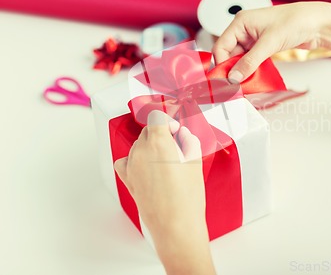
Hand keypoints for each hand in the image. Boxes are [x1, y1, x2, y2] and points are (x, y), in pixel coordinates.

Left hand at [114, 110, 215, 274]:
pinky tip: (148, 165)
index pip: (157, 115)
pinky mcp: (128, 179)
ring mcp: (131, 165)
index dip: (168, 114)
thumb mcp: (195, 161)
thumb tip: (182, 134)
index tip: (175, 119)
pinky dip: (135, 159)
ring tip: (167, 158)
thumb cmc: (187, 196)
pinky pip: (126, 161)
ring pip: (138, 144)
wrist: (176, 225)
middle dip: (162, 132)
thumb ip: (187, 140)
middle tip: (178, 142)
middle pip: (148, 129)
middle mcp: (140, 150)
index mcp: (158, 141)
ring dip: (151, 145)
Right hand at [213, 1, 330, 81]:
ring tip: (244, 83)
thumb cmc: (295, 21)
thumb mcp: (269, 44)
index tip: (224, 80)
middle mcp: (245, 29)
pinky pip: (251, 60)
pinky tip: (253, 77)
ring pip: (240, 59)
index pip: (221, 46)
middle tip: (234, 85)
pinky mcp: (263, 46)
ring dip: (242, 70)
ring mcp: (254, 38)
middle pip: (229, 54)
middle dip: (232, 69)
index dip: (221, 64)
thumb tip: (233, 77)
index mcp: (240, 22)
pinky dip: (251, 69)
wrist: (317, 23)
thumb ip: (249, 62)